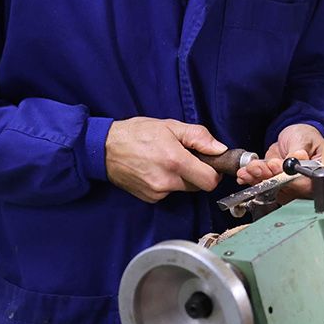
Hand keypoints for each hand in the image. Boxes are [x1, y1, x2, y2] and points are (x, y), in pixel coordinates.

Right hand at [105, 118, 225, 203]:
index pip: (210, 181)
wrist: (104, 149)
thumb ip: (198, 137)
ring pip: (184, 189)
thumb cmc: (136, 133)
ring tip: (167, 160)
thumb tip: (219, 149)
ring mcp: (157, 192)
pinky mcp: (150, 198)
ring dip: (182, 178)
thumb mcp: (170, 126)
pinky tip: (156, 169)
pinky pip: (169, 192)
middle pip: (199, 186)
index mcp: (175, 161)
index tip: (210, 163)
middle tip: (186, 157)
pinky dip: (168, 183)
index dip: (215, 172)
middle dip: (198, 173)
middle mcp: (167, 181)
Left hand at [236, 123, 323, 198]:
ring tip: (248, 169)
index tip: (276, 166)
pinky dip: (253, 180)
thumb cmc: (305, 136)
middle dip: (268, 178)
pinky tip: (245, 175)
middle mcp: (305, 185)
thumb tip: (297, 157)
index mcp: (318, 174)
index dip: (290, 178)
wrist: (294, 137)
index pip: (306, 183)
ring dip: (257, 179)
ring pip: (273, 189)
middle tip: (256, 167)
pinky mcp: (277, 185)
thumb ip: (298, 150)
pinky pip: (265, 186)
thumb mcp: (303, 139)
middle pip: (287, 188)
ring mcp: (290, 186)